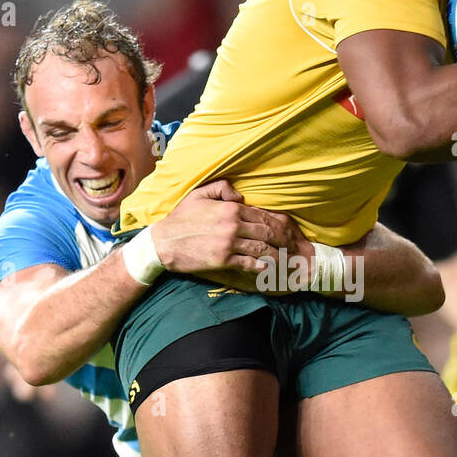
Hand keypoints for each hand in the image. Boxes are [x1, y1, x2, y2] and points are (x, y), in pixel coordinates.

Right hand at [152, 179, 311, 275]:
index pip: (262, 215)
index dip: (278, 223)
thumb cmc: (181, 218)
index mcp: (230, 208)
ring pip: (262, 249)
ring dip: (277, 254)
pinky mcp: (223, 260)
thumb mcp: (199, 194)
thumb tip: (241, 195)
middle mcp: (233, 225)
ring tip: (286, 259)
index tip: (287, 230)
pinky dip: (261, 266)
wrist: (164, 242)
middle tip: (293, 246)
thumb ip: (222, 189)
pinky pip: (249, 263)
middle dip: (283, 239)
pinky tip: (268, 268)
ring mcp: (229, 244)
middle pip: (267, 232)